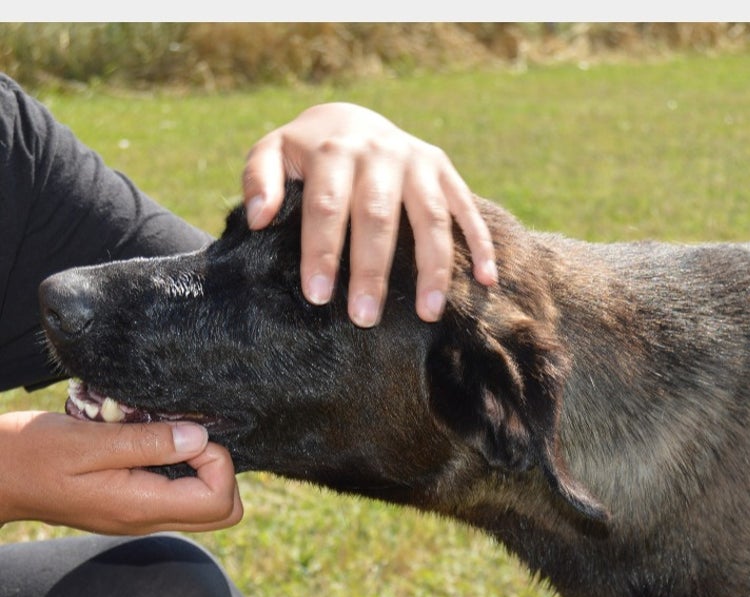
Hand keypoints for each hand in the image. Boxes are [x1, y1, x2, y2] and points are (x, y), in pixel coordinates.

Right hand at [0, 412, 242, 534]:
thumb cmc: (28, 454)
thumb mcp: (87, 440)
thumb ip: (146, 442)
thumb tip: (199, 438)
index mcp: (139, 507)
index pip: (218, 500)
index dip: (218, 462)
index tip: (188, 435)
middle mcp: (146, 519)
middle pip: (222, 511)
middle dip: (220, 471)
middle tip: (186, 438)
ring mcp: (140, 517)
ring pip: (204, 506)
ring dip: (199, 469)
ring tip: (166, 438)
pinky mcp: (132, 506)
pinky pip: (179, 496)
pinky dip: (181, 471)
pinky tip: (153, 445)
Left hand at [242, 103, 497, 326]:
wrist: (350, 120)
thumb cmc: (306, 154)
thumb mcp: (272, 154)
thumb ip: (259, 179)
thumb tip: (257, 218)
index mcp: (334, 151)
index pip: (326, 206)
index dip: (321, 251)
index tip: (318, 296)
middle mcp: (380, 152)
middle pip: (378, 216)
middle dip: (372, 269)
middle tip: (365, 318)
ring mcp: (418, 161)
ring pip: (430, 218)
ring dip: (433, 267)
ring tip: (429, 313)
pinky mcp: (445, 170)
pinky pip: (467, 209)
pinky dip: (481, 243)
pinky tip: (487, 281)